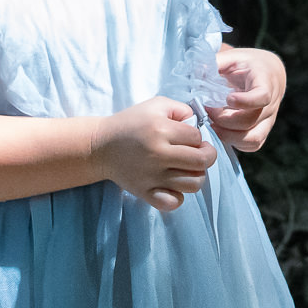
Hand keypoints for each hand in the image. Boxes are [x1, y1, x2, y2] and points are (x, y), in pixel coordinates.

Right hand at [93, 96, 216, 211]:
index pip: (197, 137)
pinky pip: (173, 203)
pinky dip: (177, 196)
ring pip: (193, 184)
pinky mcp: (145, 192)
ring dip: (196, 176)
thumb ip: (181, 109)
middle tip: (197, 153)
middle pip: (201, 161)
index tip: (189, 137)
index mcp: (161, 130)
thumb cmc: (130, 123)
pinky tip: (173, 186)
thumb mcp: (156, 105)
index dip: (198, 137)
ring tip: (186, 169)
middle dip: (206, 155)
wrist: (100, 146)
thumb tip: (198, 124)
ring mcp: (152, 176)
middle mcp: (158, 154)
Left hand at [207, 46, 286, 152]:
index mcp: (265, 82)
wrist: (269, 74)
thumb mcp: (234, 57)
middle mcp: (271, 104)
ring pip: (252, 139)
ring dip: (228, 136)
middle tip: (207, 111)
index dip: (245, 101)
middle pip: (250, 121)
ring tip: (211, 125)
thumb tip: (196, 71)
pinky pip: (251, 145)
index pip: (262, 96)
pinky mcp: (263, 131)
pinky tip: (220, 131)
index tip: (228, 98)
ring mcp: (268, 120)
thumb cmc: (248, 65)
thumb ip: (216, 62)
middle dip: (224, 119)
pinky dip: (234, 142)